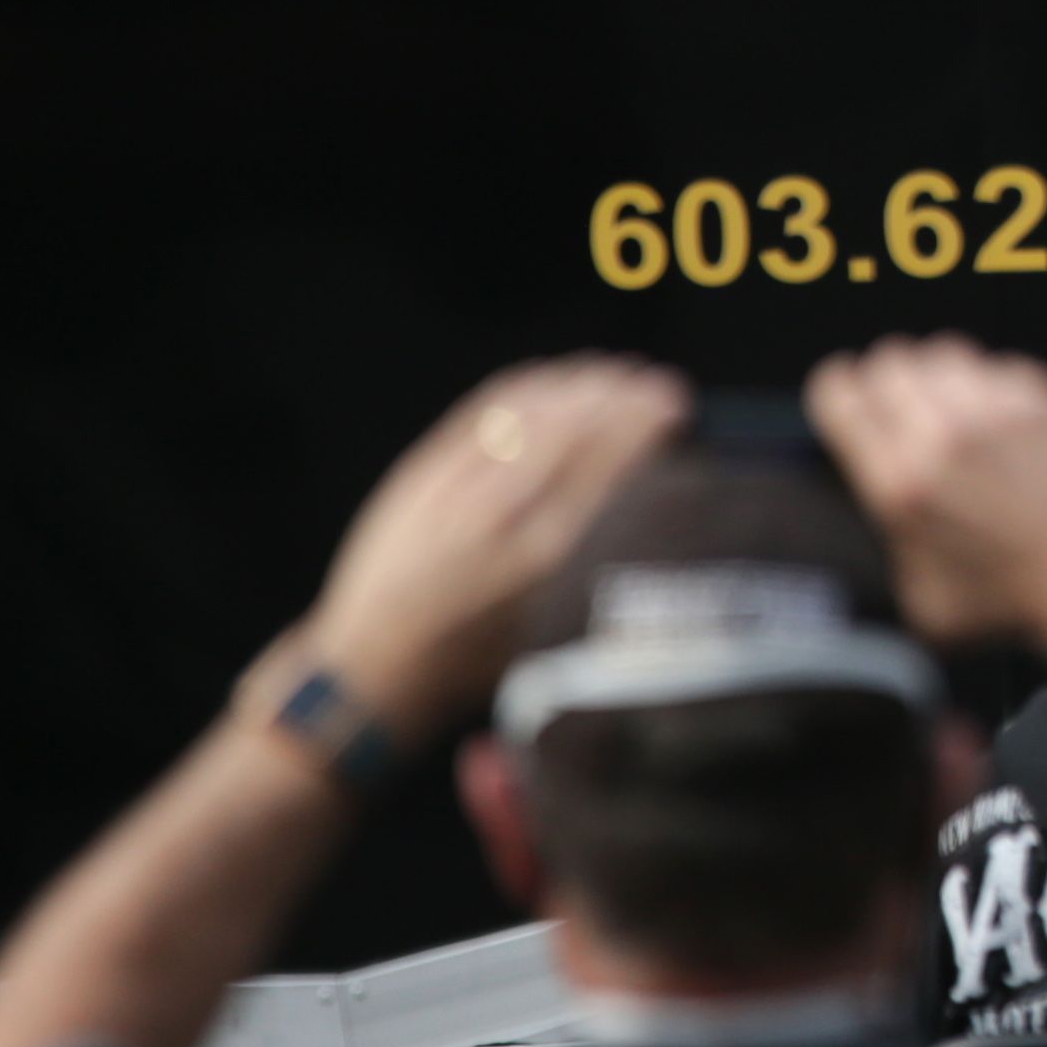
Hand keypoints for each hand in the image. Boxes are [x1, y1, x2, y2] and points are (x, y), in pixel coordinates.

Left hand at [303, 358, 689, 729]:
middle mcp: (495, 517)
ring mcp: (452, 488)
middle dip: (623, 396)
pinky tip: (561, 383)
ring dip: (583, 386)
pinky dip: (531, 388)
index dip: (642, 427)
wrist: (369, 667)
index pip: (602, 468)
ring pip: (529, 411)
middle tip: (662, 387)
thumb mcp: (550, 628)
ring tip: (619, 379)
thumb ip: (594, 565)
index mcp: (537, 561)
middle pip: (571, 427)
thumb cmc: (473, 660)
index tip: (677, 408)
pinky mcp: (420, 474)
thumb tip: (649, 496)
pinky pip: (484, 410)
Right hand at [805, 336, 1046, 646]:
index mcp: (898, 481)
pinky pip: (998, 366)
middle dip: (886, 380)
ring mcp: (997, 407)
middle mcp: (943, 433)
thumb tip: (880, 515)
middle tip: (898, 406)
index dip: (837, 392)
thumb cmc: (1015, 605)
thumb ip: (887, 545)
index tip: (845, 399)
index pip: (838, 393)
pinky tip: (1001, 420)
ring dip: (937, 375)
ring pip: (942, 352)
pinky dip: (991, 384)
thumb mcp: (920, 600)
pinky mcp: (1045, 396)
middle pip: (889, 361)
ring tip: (948, 407)